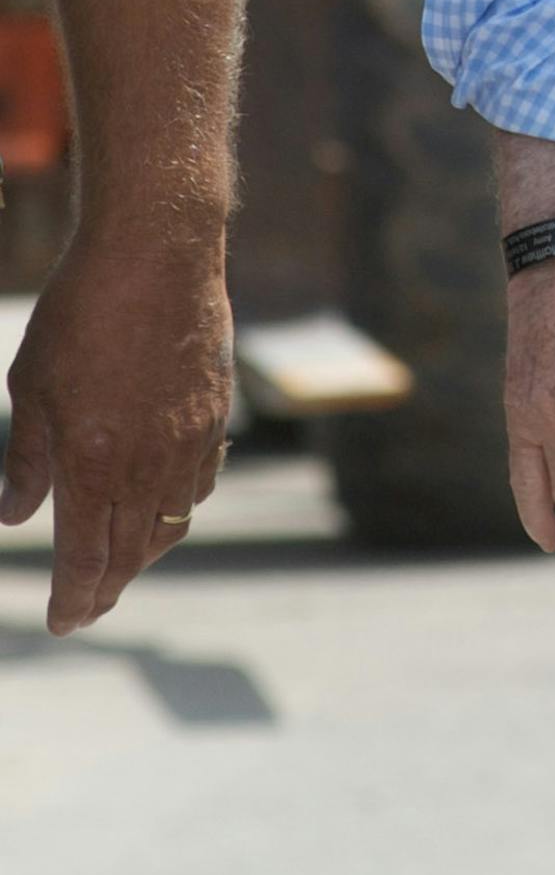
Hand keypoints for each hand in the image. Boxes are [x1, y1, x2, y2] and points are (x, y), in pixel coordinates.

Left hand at [0, 231, 231, 634]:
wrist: (157, 253)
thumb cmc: (82, 312)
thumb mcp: (31, 387)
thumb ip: (25, 459)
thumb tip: (15, 516)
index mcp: (94, 464)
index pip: (85, 559)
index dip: (73, 599)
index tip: (63, 621)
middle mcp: (148, 464)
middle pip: (131, 553)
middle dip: (106, 590)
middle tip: (88, 608)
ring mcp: (189, 441)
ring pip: (170, 524)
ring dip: (143, 553)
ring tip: (121, 562)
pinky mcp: (215, 414)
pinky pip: (199, 482)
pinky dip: (178, 507)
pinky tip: (162, 502)